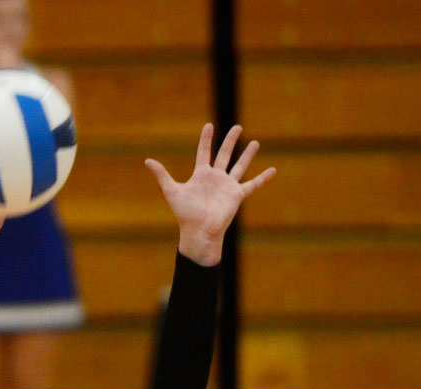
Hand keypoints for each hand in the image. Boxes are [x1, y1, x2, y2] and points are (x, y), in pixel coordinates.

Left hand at [145, 123, 275, 265]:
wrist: (199, 231)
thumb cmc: (184, 213)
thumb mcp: (172, 190)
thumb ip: (162, 174)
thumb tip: (147, 160)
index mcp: (201, 175)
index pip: (204, 152)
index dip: (206, 139)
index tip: (209, 126)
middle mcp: (215, 178)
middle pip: (224, 154)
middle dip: (231, 141)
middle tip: (237, 127)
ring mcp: (227, 186)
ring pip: (240, 166)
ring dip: (248, 154)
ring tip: (255, 142)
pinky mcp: (237, 195)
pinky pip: (253, 184)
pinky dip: (263, 178)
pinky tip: (273, 170)